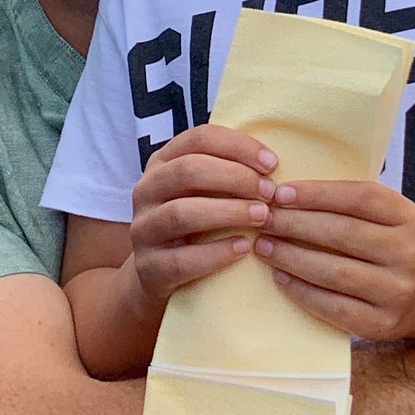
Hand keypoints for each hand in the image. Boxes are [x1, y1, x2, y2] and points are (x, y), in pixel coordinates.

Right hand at [129, 124, 277, 304]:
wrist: (159, 276)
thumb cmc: (194, 224)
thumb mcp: (202, 191)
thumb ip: (225, 171)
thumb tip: (272, 162)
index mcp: (161, 162)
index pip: (198, 138)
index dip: (237, 146)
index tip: (272, 163)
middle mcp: (146, 190)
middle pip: (188, 170)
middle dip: (235, 177)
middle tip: (269, 192)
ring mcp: (142, 230)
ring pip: (182, 213)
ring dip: (228, 212)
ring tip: (262, 216)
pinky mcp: (149, 268)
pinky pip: (182, 260)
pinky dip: (216, 253)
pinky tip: (243, 248)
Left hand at [254, 179, 414, 340]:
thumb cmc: (391, 243)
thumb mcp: (386, 215)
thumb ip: (348, 203)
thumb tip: (287, 194)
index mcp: (407, 216)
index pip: (359, 198)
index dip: (317, 194)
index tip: (281, 193)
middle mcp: (407, 253)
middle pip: (342, 233)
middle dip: (295, 224)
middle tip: (263, 218)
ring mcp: (397, 291)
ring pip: (335, 271)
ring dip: (291, 257)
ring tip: (264, 246)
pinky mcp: (382, 324)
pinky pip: (333, 306)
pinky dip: (302, 290)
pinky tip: (280, 276)